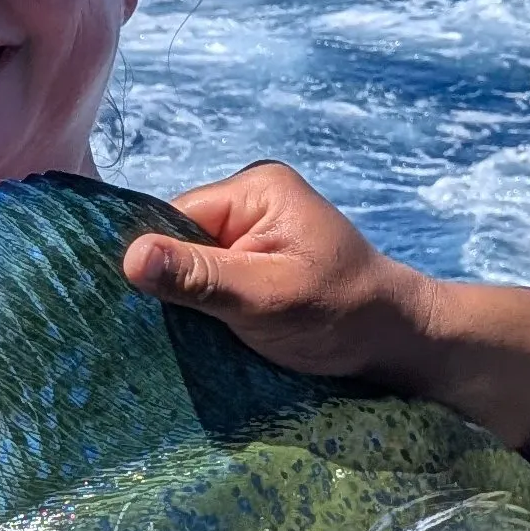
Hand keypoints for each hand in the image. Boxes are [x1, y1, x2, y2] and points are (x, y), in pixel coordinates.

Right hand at [123, 162, 529, 455]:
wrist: (400, 341)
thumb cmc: (342, 315)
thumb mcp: (265, 299)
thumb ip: (200, 278)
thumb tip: (129, 257)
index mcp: (256, 189)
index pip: (173, 219)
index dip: (159, 265)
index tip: (151, 312)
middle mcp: (254, 200)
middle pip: (181, 241)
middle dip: (178, 285)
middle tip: (179, 330)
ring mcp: (259, 230)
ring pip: (195, 265)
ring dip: (196, 301)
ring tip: (200, 334)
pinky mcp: (262, 260)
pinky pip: (215, 279)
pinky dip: (212, 308)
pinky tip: (215, 332)